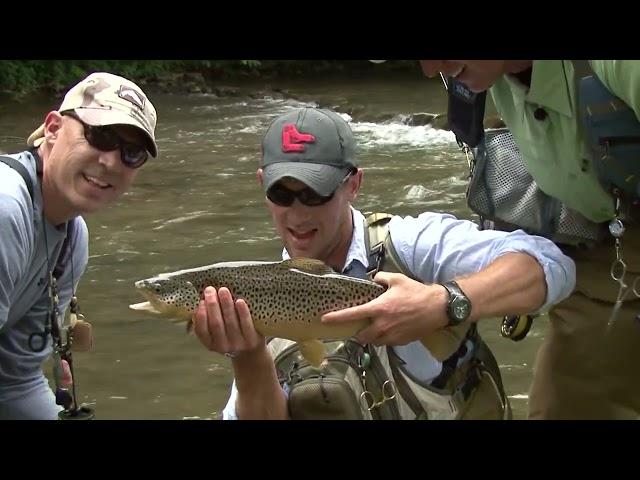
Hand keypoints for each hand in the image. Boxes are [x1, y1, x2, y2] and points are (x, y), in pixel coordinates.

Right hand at [193, 286, 264, 357]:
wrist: (251, 350)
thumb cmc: (229, 335)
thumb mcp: (216, 333)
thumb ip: (207, 319)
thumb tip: (201, 298)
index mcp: (210, 343)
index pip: (201, 330)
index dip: (200, 316)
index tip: (201, 301)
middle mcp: (222, 346)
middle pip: (216, 324)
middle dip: (212, 305)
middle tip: (210, 290)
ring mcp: (238, 344)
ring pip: (231, 322)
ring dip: (226, 305)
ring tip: (223, 290)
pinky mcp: (252, 340)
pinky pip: (246, 325)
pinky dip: (242, 312)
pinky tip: (239, 301)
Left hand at [321, 272, 448, 345]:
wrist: (437, 308)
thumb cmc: (416, 292)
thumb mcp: (397, 279)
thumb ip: (380, 278)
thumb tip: (373, 280)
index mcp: (378, 309)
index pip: (352, 315)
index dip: (336, 318)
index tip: (324, 320)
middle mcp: (382, 325)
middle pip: (360, 335)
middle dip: (357, 332)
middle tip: (358, 325)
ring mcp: (391, 335)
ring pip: (373, 342)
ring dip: (369, 336)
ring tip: (373, 327)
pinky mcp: (400, 342)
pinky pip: (385, 343)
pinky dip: (382, 338)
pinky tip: (388, 329)